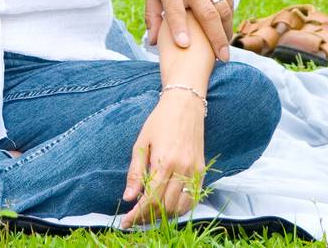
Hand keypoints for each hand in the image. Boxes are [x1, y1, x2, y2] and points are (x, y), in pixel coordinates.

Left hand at [121, 91, 206, 227]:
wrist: (185, 105)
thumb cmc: (159, 121)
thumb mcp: (141, 143)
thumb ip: (135, 172)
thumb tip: (128, 198)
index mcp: (165, 161)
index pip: (151, 199)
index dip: (137, 214)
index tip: (125, 221)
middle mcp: (183, 169)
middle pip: (165, 207)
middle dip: (147, 217)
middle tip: (135, 217)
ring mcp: (195, 171)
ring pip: (179, 207)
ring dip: (163, 214)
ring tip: (149, 212)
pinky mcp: (202, 171)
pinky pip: (192, 199)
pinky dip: (179, 208)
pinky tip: (167, 205)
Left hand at [146, 0, 232, 57]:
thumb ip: (152, 14)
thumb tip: (152, 42)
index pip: (174, 11)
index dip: (179, 29)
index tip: (185, 46)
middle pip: (207, 15)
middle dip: (216, 39)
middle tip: (222, 58)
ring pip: (223, 9)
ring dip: (226, 30)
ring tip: (225, 48)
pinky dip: (229, 15)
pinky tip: (227, 28)